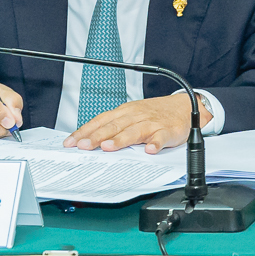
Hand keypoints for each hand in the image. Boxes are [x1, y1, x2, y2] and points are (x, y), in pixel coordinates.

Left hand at [69, 91, 193, 152]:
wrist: (185, 106)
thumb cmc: (154, 113)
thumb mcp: (131, 115)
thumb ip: (112, 127)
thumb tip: (87, 142)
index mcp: (124, 112)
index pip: (100, 121)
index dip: (85, 132)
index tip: (70, 143)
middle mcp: (136, 116)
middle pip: (114, 126)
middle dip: (97, 136)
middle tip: (84, 146)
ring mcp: (152, 123)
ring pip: (134, 131)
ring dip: (121, 139)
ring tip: (109, 147)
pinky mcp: (168, 131)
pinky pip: (161, 137)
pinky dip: (156, 143)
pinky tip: (149, 150)